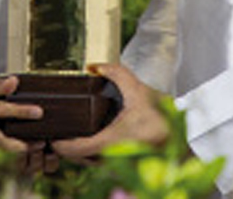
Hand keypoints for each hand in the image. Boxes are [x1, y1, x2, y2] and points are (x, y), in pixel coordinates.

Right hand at [0, 73, 42, 152]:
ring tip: (34, 145)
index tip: (38, 112)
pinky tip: (19, 147)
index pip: (3, 110)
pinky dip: (5, 153)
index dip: (22, 112)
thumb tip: (14, 83)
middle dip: (21, 145)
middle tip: (39, 143)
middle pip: (0, 141)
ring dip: (15, 150)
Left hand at [51, 64, 170, 162]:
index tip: (54, 138)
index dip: (61, 145)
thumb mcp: (138, 90)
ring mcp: (117, 165)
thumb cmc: (160, 118)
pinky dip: (89, 155)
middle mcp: (112, 157)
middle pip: (79, 159)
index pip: (78, 149)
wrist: (179, 139)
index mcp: (113, 140)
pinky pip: (99, 163)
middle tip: (57, 133)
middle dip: (67, 148)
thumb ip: (116, 73)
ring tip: (68, 136)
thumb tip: (94, 66)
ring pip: (89, 163)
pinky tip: (87, 141)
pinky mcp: (121, 166)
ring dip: (77, 153)